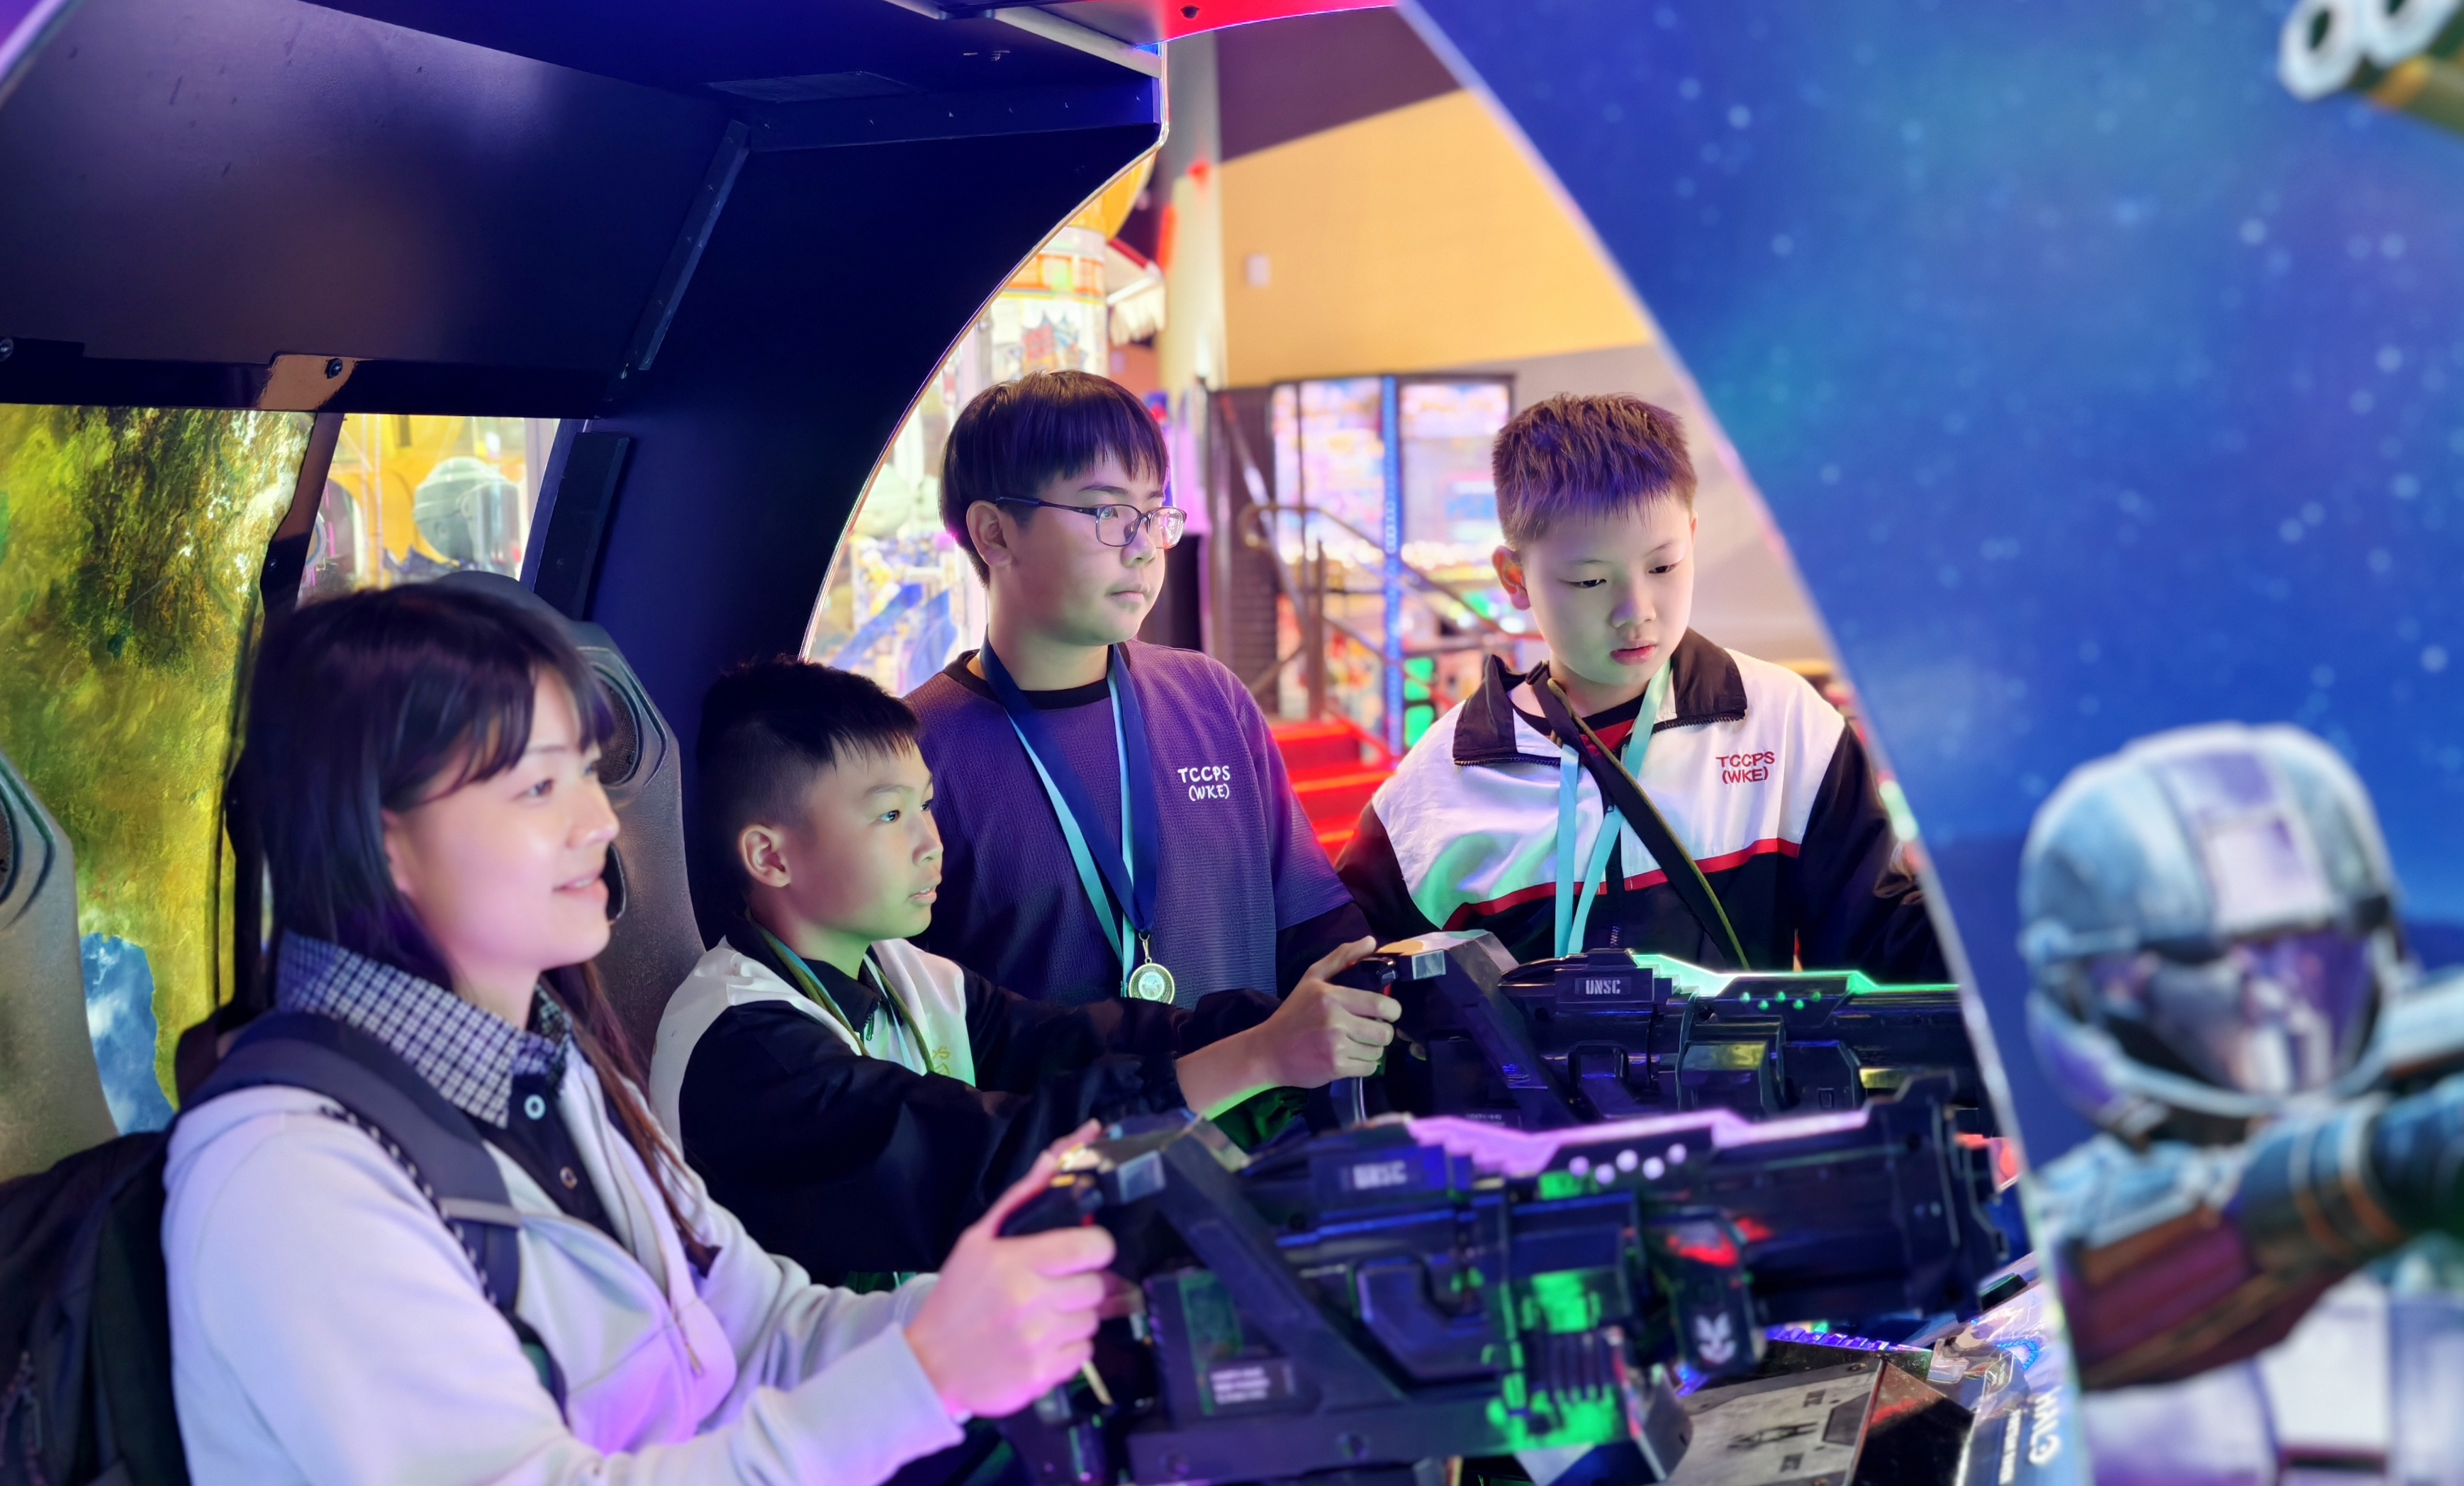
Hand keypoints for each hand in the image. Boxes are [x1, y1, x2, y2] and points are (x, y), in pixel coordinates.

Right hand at [905, 1148, 1115, 1420]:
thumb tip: (1059, 1155)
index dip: (1095, 1247)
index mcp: (1015, 1262)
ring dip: (1075, 1317)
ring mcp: (1037, 1342)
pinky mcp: (1043, 1377)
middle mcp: (1030, 1302)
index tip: (1084, 1252)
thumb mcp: (977, 1241)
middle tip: (1055, 1287)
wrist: (928, 1367)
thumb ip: (1022, 1198)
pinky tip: (1041, 1342)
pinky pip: (1084, 1354)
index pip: (1092, 1247)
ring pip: (1093, 1321)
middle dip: (1081, 1284)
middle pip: (1097, 1285)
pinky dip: (1069, 1348)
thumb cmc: (956, 1298)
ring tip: (1044, 1316)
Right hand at [1259, 937, 1400, 1085]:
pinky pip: (1368, 1068)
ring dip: (1372, 1049)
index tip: (1386, 1013)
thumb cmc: (1293, 1013)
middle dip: (1382, 1032)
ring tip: (1356, 1043)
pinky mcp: (1335, 1069)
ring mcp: (1335, 1047)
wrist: (1268, 1051)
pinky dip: (1364, 1064)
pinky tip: (1350, 1057)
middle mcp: (1335, 1022)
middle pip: (1384, 1032)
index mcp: (1332, 997)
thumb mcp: (1312, 979)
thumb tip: (1371, 941)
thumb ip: (1342, 958)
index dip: (1392, 1011)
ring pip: (1378, 1052)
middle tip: (1370, 1030)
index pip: (1381, 1005)